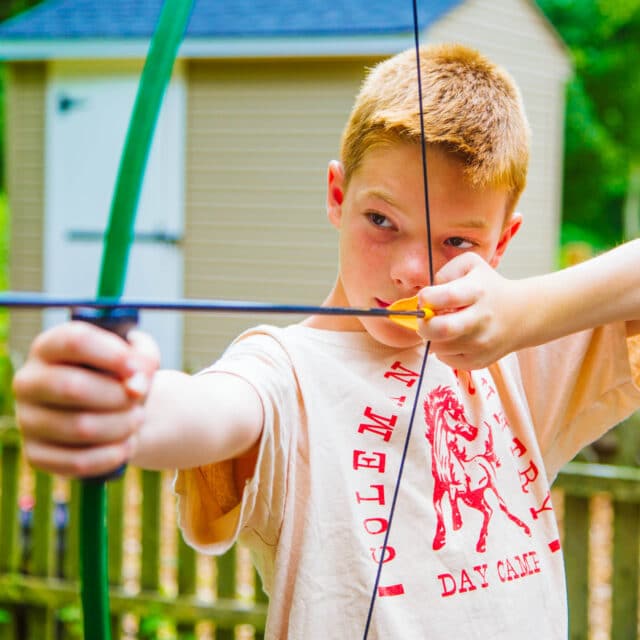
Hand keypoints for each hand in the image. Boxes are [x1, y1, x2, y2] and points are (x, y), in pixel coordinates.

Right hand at [13, 321, 159, 476]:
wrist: (114, 410)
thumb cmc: (123, 376)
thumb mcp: (138, 358)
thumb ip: (144, 361)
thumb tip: (135, 386)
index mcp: (50, 346)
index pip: (76, 342)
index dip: (113, 355)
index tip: (138, 369)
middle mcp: (29, 381)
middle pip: (72, 387)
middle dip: (118, 397)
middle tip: (138, 400)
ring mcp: (27, 419)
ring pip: (80, 428)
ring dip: (121, 426)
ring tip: (137, 419)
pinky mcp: (36, 455)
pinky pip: (77, 462)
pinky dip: (111, 455)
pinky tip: (126, 445)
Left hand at [417, 253, 526, 368]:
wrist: (521, 314)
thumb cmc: (487, 287)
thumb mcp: (470, 265)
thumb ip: (445, 273)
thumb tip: (426, 299)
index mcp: (478, 291)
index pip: (447, 296)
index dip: (427, 297)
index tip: (427, 297)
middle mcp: (481, 319)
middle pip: (441, 329)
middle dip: (424, 324)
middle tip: (426, 318)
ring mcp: (481, 344)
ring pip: (438, 347)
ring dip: (432, 337)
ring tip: (442, 326)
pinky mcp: (478, 361)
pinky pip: (445, 359)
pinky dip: (442, 349)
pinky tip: (453, 338)